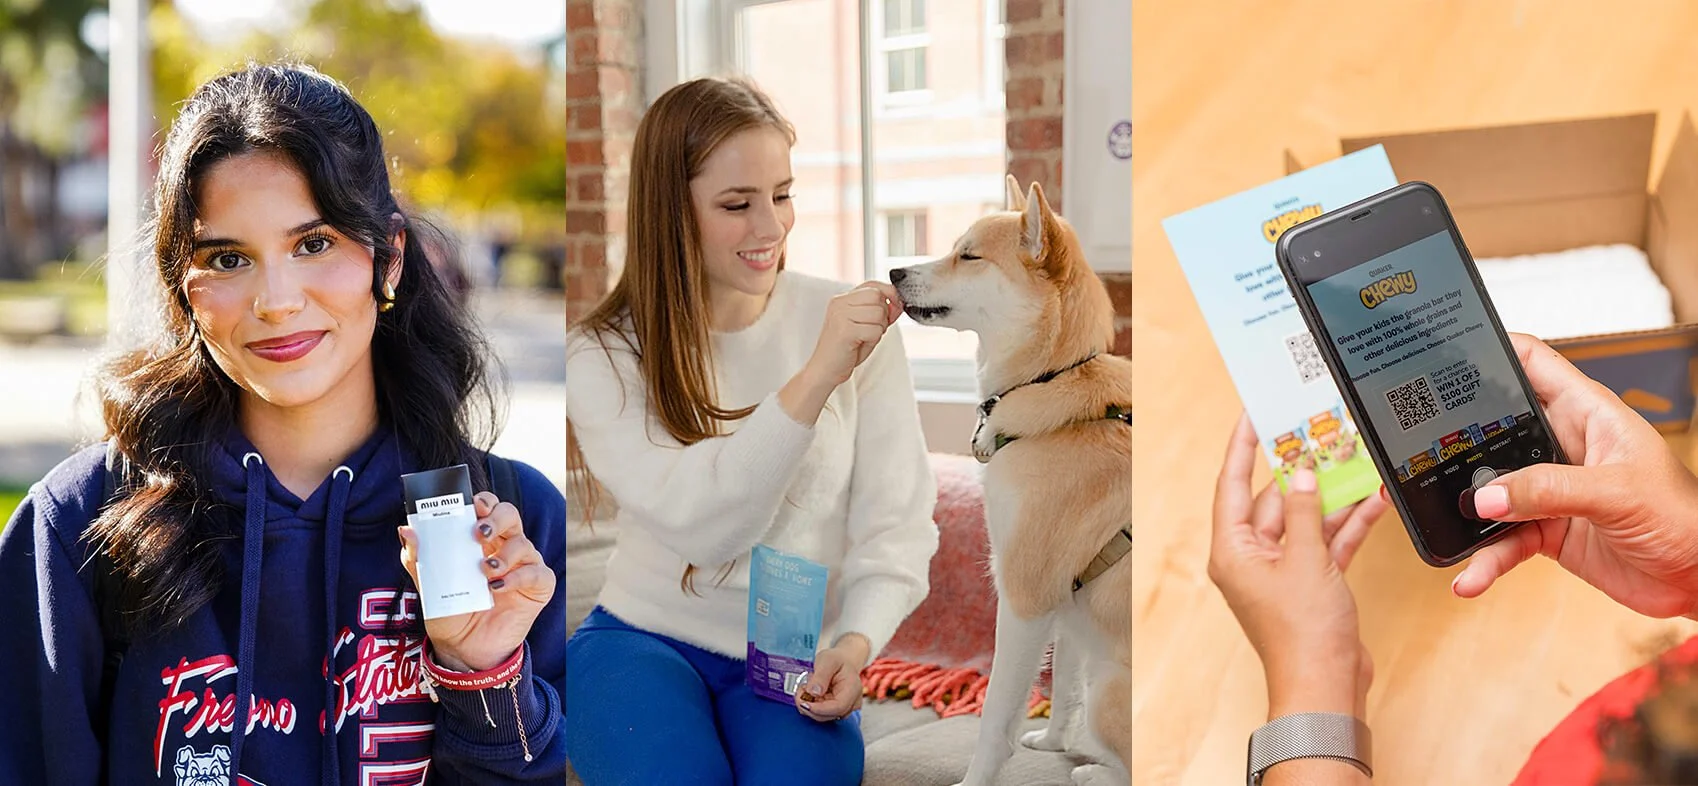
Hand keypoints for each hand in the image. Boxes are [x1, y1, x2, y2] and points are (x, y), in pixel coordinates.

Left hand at [398, 492, 554, 671]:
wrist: (464, 649)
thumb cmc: (450, 612)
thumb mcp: (429, 586)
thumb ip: (419, 559)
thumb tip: (406, 530)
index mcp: (481, 539)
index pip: (487, 508)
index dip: (484, 500)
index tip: (473, 504)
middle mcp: (504, 546)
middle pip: (510, 515)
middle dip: (497, 518)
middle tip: (479, 532)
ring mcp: (523, 565)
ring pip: (524, 543)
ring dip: (505, 553)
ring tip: (486, 571)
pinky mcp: (537, 587)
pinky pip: (537, 572)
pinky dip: (519, 577)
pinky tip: (499, 587)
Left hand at [796, 633, 868, 721]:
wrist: (842, 662)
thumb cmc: (837, 660)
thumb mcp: (827, 661)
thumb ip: (821, 676)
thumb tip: (814, 693)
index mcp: (853, 689)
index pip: (838, 707)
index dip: (819, 709)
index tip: (803, 703)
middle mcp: (851, 703)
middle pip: (829, 715)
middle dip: (810, 706)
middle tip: (800, 689)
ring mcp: (844, 709)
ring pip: (822, 716)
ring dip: (809, 705)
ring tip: (806, 687)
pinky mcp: (835, 711)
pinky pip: (820, 713)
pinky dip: (811, 705)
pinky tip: (809, 692)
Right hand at [803, 281, 903, 388]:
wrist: (825, 370)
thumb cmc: (844, 350)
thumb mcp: (865, 326)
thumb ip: (881, 312)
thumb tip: (899, 303)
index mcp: (842, 299)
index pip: (872, 285)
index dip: (889, 294)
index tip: (894, 307)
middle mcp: (839, 302)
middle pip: (878, 297)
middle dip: (882, 316)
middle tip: (869, 330)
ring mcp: (840, 314)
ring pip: (879, 313)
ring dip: (878, 330)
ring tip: (863, 338)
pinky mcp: (845, 329)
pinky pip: (875, 330)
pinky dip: (872, 340)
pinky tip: (858, 345)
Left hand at [1210, 412, 1386, 717]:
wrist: (1327, 685)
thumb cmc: (1304, 634)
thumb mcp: (1306, 560)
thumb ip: (1306, 512)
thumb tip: (1303, 475)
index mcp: (1232, 550)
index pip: (1230, 484)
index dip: (1241, 447)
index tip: (1252, 415)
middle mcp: (1251, 558)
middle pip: (1272, 501)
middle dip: (1301, 471)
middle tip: (1320, 434)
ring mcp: (1281, 571)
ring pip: (1305, 520)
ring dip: (1331, 497)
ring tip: (1354, 461)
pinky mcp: (1309, 583)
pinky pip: (1325, 542)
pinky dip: (1346, 525)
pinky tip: (1371, 500)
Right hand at [1451, 333, 1697, 618]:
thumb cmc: (1685, 518)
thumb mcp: (1617, 492)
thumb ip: (1550, 490)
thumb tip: (1487, 497)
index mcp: (1586, 414)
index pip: (1532, 363)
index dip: (1491, 350)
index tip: (1446, 353)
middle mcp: (1563, 447)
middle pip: (1495, 428)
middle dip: (1457, 439)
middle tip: (1418, 448)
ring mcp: (1551, 490)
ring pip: (1493, 491)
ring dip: (1468, 512)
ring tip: (1444, 525)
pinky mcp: (1548, 530)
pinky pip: (1503, 540)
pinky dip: (1485, 559)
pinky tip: (1471, 576)